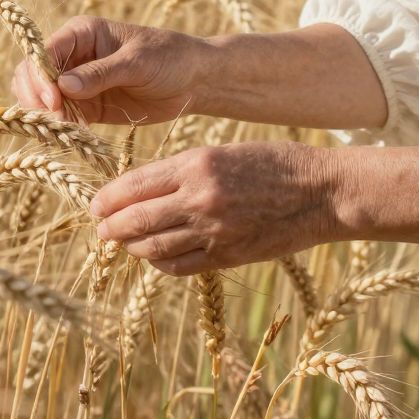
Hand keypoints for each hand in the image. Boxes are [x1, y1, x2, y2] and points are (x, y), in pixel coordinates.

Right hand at [11, 16, 205, 125]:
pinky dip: (60, 128)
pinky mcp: (86, 107)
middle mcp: (73, 55)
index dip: (39, 75)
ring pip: (41, 98)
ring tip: (63, 131)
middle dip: (36, 97)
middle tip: (54, 120)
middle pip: (32, 74)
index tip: (51, 101)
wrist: (194, 80)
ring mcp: (76, 82)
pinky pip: (61, 117)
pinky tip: (73, 136)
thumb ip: (101, 73)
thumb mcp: (138, 62)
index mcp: (82, 32)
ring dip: (45, 115)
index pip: (44, 51)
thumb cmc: (169, 57)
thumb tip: (63, 86)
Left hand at [87, 141, 338, 275]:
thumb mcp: (225, 152)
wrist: (322, 192)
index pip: (136, 185)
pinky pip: (180, 266)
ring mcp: (215, 231)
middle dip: (111, 226)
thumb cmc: (275, 163)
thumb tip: (144, 188)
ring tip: (123, 243)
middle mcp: (201, 198)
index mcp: (198, 164)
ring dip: (131, 247)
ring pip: (153, 247)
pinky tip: (155, 257)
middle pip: (136, 220)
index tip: (95, 205)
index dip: (108, 198)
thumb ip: (185, 170)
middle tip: (101, 229)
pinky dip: (160, 263)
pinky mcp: (228, 256)